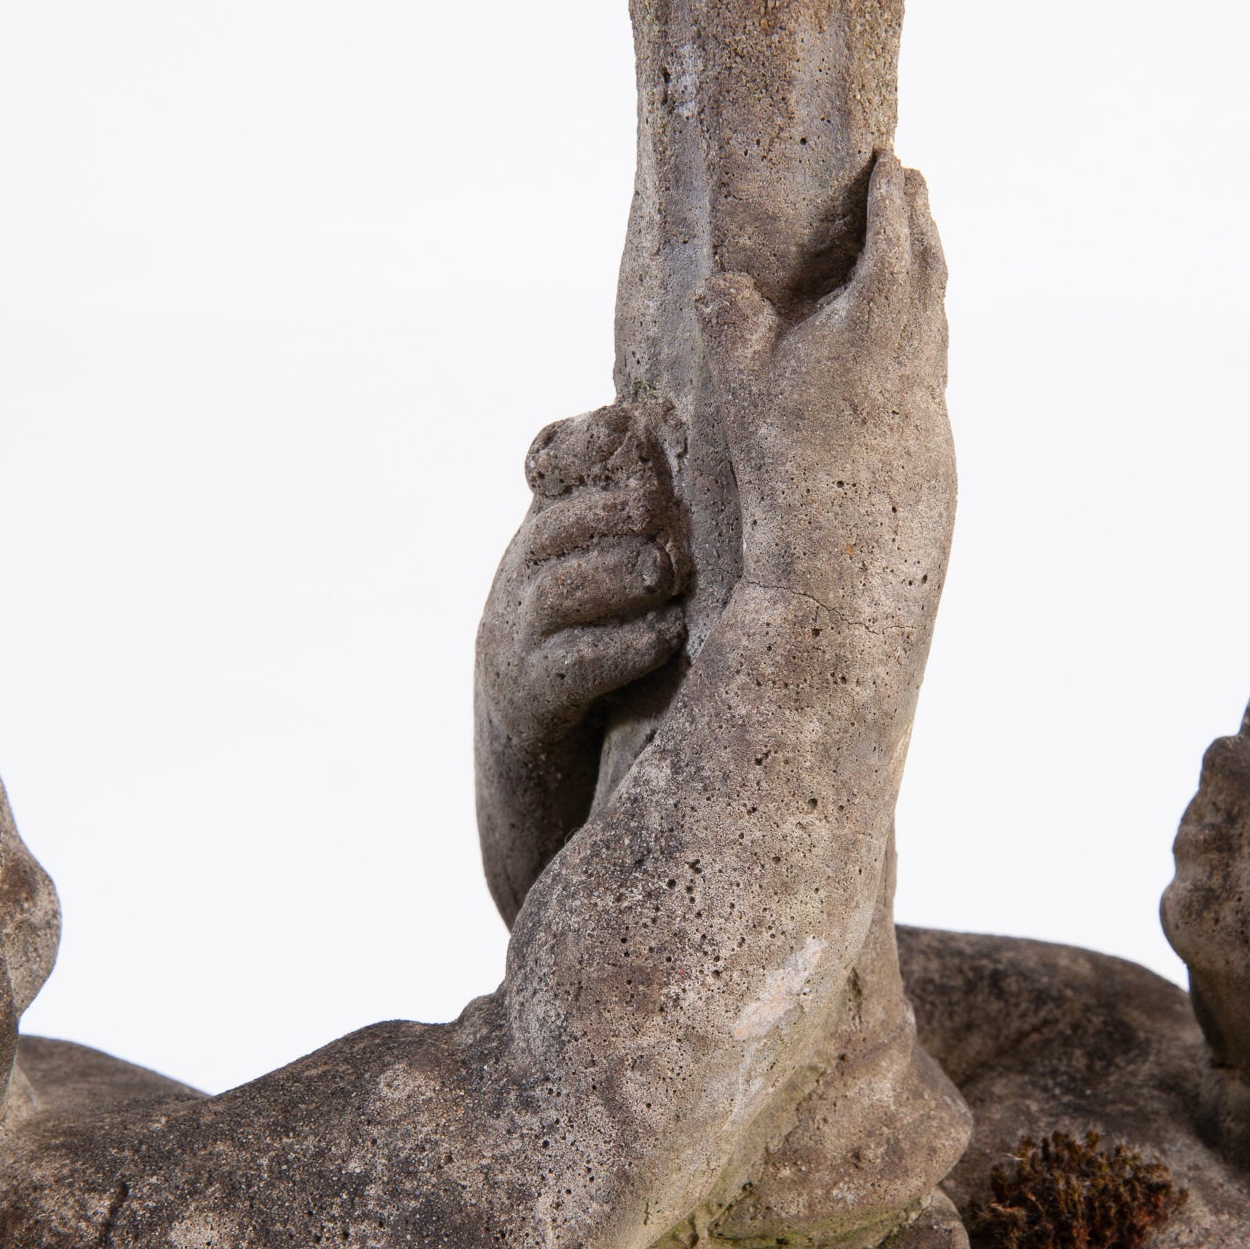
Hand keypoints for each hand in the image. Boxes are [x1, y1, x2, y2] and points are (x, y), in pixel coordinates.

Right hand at [474, 404, 689, 922]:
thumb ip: (661, 547)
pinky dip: (618, 647)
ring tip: (670, 574)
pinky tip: (664, 640)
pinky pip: (563, 668)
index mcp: (544, 548)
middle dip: (619, 510)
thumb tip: (740, 496)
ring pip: (555, 586)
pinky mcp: (522, 714)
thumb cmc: (616, 704)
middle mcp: (516, 590)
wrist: (549, 820)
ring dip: (620, 573)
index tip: (640, 428)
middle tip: (674, 517)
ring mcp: (509, 652)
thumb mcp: (630, 606)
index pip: (551, 460)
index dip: (593, 440)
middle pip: (558, 523)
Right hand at [695, 153, 951, 619]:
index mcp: (879, 315)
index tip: (889, 161)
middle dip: (919, 218)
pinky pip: (930, 347)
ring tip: (914, 244)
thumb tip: (722, 285)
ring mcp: (927, 388)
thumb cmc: (790, 461)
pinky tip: (902, 336)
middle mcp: (917, 345)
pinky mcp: (928, 426)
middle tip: (910, 181)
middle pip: (930, 262)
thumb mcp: (743, 382)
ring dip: (926, 267)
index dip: (889, 193)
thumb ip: (730, 319)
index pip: (894, 232)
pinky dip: (921, 317)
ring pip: (936, 309)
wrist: (846, 548)